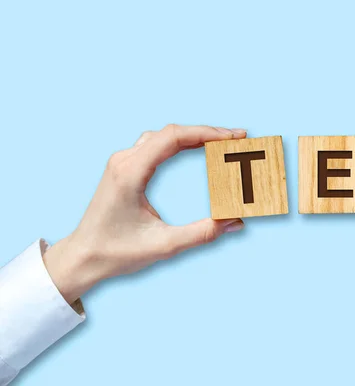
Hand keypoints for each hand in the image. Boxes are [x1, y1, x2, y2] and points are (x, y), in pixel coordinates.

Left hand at [43, 125, 246, 303]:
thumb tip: (235, 222)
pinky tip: (196, 148)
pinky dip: (179, 142)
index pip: (173, 137)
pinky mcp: (124, 169)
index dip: (206, 133)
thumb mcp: (164, 245)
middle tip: (236, 138)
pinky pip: (155, 145)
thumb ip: (202, 233)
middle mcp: (124, 161)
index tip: (232, 137)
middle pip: (170, 132)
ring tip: (220, 142)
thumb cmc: (116, 253)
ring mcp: (122, 163)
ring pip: (163, 136)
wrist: (82, 258)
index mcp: (130, 173)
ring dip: (193, 135)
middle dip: (206, 133)